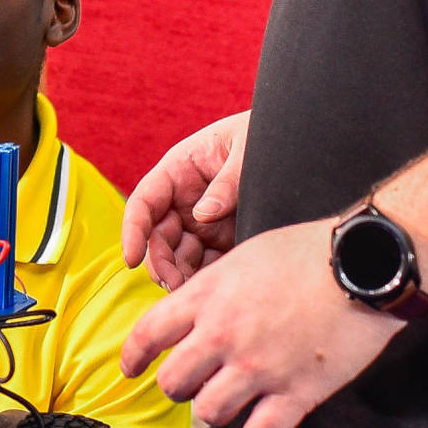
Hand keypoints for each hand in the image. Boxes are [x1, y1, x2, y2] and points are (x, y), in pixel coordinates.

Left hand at [118, 217, 402, 427]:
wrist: (364, 264)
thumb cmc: (307, 252)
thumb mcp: (243, 256)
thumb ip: (213, 288)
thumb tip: (194, 311)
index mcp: (207, 296)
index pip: (148, 333)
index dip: (133, 356)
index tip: (130, 369)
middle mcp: (224, 335)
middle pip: (172, 382)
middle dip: (178, 386)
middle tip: (192, 384)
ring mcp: (259, 368)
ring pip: (209, 413)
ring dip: (214, 411)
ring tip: (229, 403)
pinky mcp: (297, 393)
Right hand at [122, 110, 249, 287]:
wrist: (297, 143)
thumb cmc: (266, 135)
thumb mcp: (247, 150)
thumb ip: (227, 182)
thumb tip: (203, 215)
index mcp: (180, 170)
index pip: (144, 202)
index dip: (133, 230)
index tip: (130, 258)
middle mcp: (185, 199)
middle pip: (158, 237)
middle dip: (161, 263)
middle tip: (175, 285)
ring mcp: (202, 222)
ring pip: (180, 256)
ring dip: (182, 275)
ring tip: (193, 293)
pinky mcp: (223, 239)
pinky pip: (208, 264)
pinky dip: (207, 278)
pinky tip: (216, 289)